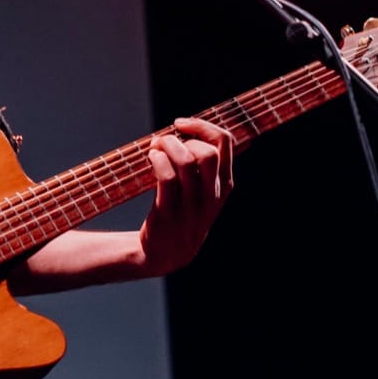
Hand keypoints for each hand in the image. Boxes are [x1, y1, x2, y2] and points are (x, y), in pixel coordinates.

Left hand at [139, 117, 234, 275]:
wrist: (165, 254)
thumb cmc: (180, 212)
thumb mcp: (201, 192)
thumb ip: (200, 166)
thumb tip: (181, 129)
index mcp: (224, 185)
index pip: (226, 142)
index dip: (202, 125)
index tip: (180, 124)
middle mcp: (212, 195)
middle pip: (209, 152)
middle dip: (183, 138)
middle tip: (163, 142)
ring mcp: (192, 206)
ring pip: (186, 161)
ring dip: (166, 146)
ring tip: (154, 149)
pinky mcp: (170, 213)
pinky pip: (167, 177)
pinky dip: (158, 161)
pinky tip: (151, 159)